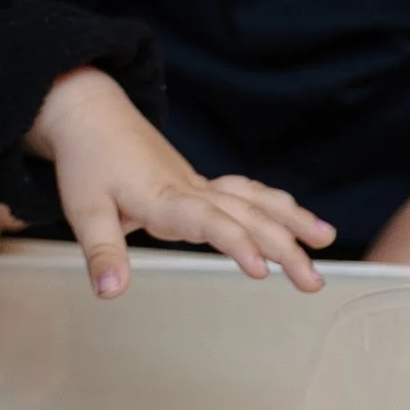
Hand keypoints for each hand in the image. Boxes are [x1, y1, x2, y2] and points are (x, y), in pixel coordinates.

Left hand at [24, 67, 334, 296]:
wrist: (90, 115)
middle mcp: (190, 189)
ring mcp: (198, 183)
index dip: (236, 243)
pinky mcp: (198, 183)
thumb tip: (110, 293)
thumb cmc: (87, 162)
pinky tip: (295, 219)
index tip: (262, 270)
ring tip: (325, 241)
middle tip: (313, 282)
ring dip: (291, 220)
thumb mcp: (83, 211)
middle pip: (245, 215)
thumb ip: (101, 253)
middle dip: (284, 247)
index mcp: (164, 198)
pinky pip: (245, 192)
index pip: (209, 222)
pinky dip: (274, 205)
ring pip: (253, 200)